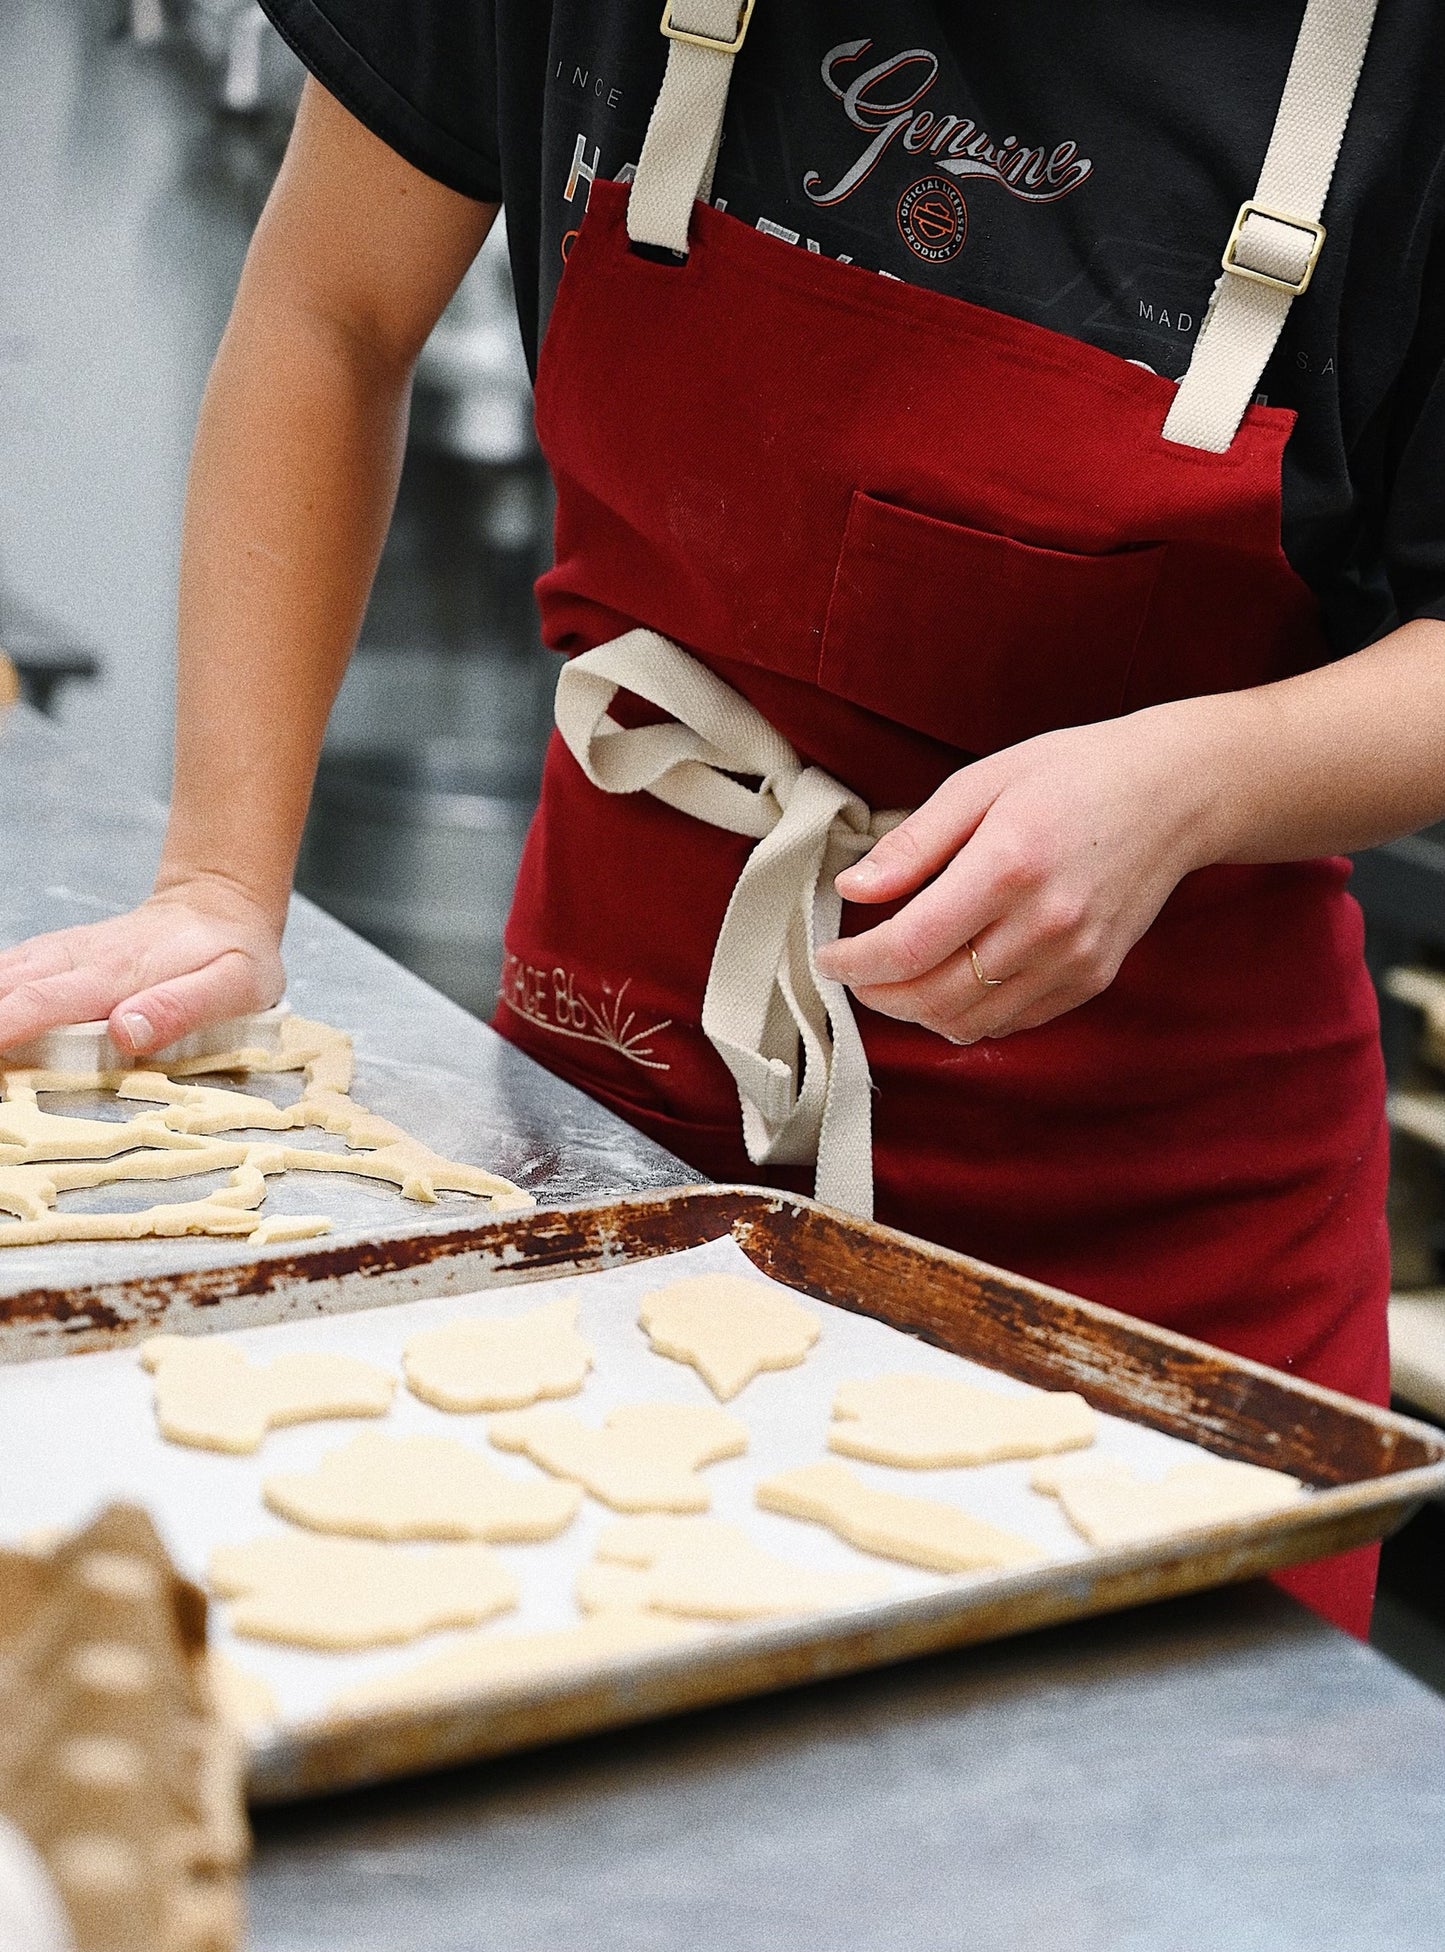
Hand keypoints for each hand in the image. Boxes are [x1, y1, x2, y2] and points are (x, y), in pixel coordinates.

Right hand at [0, 878, 285, 1058]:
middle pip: (6, 990)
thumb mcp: (232, 984)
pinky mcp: (60, 956)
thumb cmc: (232, 953)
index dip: (2, 1031)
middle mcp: (79, 959)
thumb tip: (125, 1032)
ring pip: (3, 977)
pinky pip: (9, 971)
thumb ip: (180, 1009)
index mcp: (116, 974)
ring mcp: (66, 953)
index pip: (40, 1003)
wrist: (220, 905)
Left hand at [814, 703, 1219, 1043]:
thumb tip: (853, 887)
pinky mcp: (1092, 979)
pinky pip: (1012, 1022)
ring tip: (895, 979)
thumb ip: (914, 844)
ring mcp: (1074, 960)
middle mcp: (1045, 924)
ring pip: (970, 1023)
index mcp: (1009, 866)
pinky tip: (951, 980)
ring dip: (917, 1012)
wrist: (1176, 793)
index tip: (827, 955)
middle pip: (934, 997)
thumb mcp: (981, 783)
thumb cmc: (1073, 775)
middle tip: (854, 970)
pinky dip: (967, 1015)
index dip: (855, 963)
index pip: (910, 946)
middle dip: (877, 994)